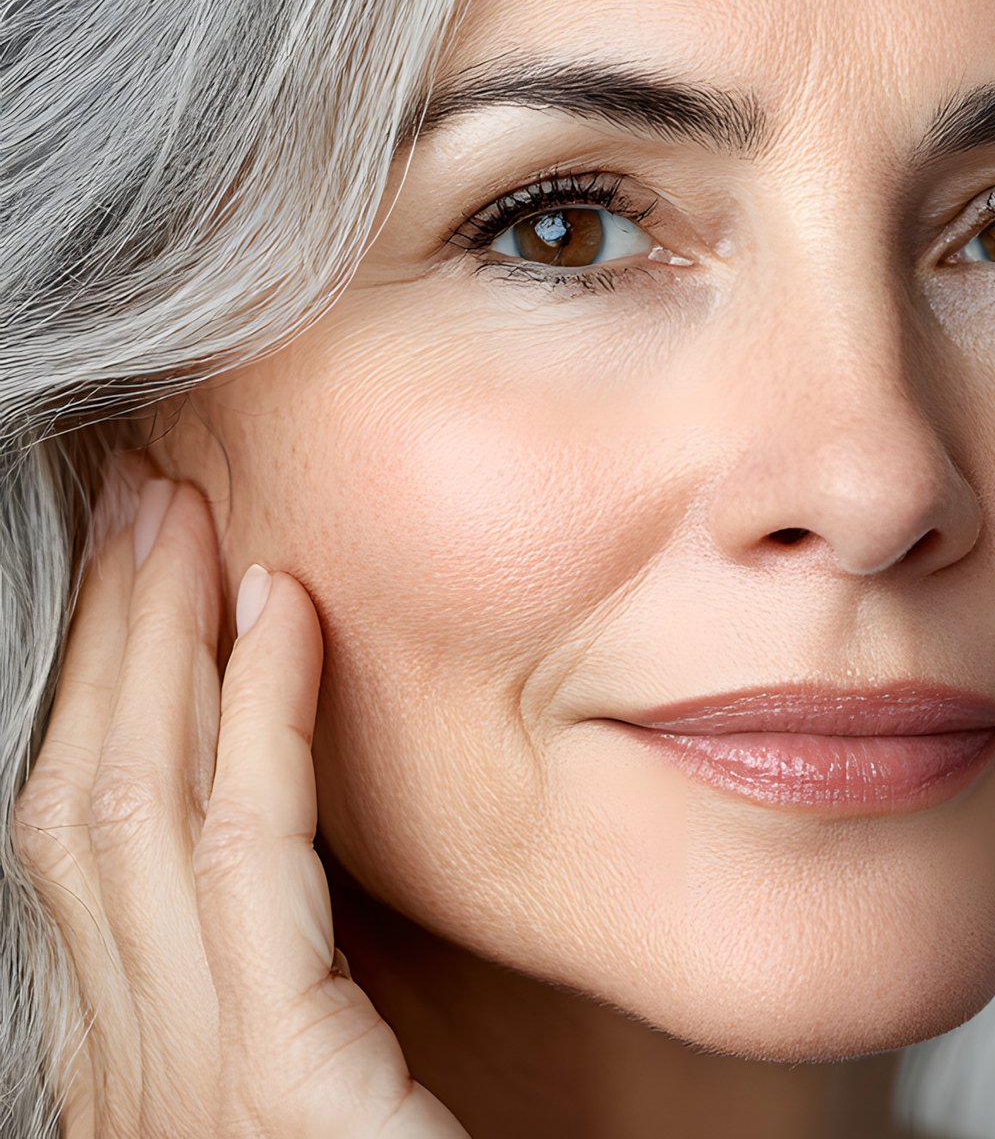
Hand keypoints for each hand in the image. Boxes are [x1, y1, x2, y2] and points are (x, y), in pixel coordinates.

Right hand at [11, 459, 466, 1136]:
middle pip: (71, 811)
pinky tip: (284, 618)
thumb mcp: (337, 1096)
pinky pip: (244, 859)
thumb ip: (306, 1000)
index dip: (97, 713)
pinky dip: (254, 722)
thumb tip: (312, 876)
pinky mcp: (269, 1084)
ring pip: (123, 812)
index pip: (80, 861)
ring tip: (185, 514)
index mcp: (134, 1085)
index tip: (142, 589)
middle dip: (100, 646)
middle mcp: (123, 1083)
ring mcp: (175, 1088)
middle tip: (136, 502)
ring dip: (154, 643)